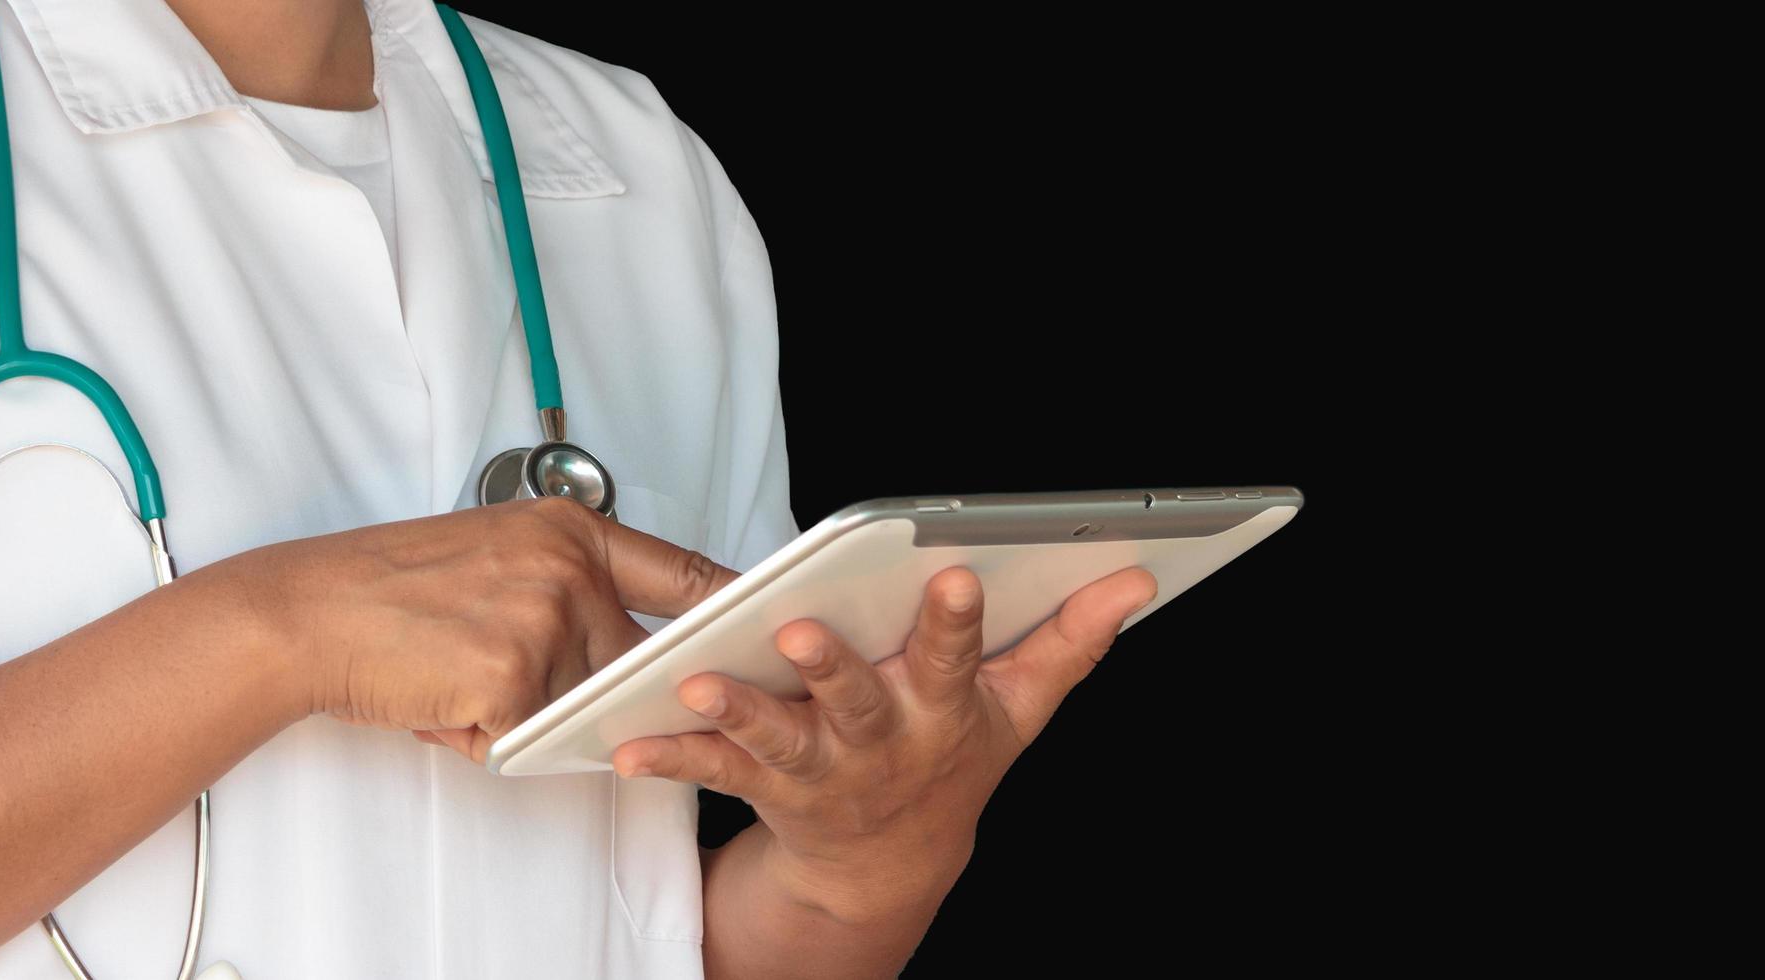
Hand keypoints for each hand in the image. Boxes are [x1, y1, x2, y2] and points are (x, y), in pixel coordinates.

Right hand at [188, 495, 736, 762]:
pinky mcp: (514, 679)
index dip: (728, 605)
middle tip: (492, 666)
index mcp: (569, 531)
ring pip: (572, 706)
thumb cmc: (388, 588)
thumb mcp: (494, 555)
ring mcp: (546, 623)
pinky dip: (480, 735)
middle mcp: (568, 570)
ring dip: (516, 711)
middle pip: (626, 661)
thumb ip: (567, 587)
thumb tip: (624, 646)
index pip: (684, 571)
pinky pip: (524, 737)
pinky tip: (435, 696)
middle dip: (575, 686)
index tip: (770, 623)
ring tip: (450, 671)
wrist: (308, 612)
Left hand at [610, 565, 1158, 918]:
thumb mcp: (1021, 709)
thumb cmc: (951, 761)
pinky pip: (713, 768)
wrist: (887, 863)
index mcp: (944, 710)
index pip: (956, 657)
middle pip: (856, 699)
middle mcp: (881, 742)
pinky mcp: (764, 785)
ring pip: (776, 736)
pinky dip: (672, 754)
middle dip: (832, 666)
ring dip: (737, 708)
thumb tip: (1135, 577)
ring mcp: (820, 769)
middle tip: (802, 631)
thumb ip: (1071, 639)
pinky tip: (629, 742)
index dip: (956, 621)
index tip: (954, 576)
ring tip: (699, 680)